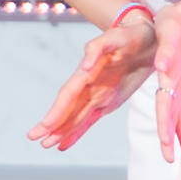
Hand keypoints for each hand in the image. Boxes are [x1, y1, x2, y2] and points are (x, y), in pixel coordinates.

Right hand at [28, 16, 155, 150]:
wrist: (147, 38)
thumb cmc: (131, 35)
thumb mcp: (117, 37)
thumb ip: (98, 48)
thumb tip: (85, 65)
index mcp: (88, 71)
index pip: (69, 93)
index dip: (58, 110)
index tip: (47, 124)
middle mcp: (88, 85)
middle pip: (67, 108)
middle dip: (51, 124)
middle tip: (33, 137)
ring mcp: (96, 95)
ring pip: (75, 117)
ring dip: (60, 131)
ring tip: (45, 145)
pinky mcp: (107, 102)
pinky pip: (89, 121)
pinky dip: (76, 133)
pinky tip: (63, 144)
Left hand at [152, 0, 180, 163]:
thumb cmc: (174, 22)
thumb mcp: (168, 29)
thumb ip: (166, 49)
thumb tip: (162, 66)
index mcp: (171, 73)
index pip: (166, 101)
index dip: (164, 121)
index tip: (164, 139)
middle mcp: (177, 83)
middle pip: (172, 114)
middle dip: (170, 136)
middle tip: (167, 158)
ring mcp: (180, 86)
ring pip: (175, 116)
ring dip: (174, 137)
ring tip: (170, 158)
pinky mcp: (179, 85)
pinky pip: (179, 112)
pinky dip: (179, 129)